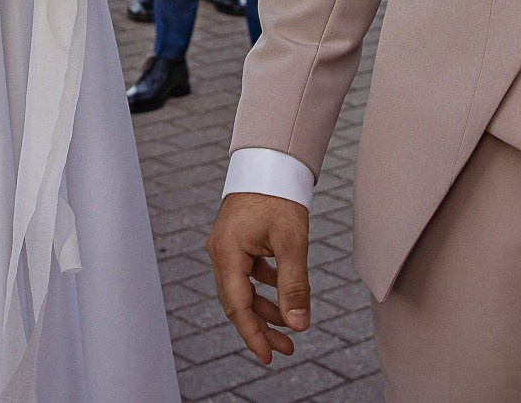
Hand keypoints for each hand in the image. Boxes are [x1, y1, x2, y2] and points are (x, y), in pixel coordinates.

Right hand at [209, 191, 310, 362]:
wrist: (270, 164)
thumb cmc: (279, 198)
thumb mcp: (292, 243)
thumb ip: (294, 285)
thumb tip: (299, 324)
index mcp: (228, 253)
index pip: (237, 306)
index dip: (253, 334)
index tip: (269, 356)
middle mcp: (221, 253)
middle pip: (237, 302)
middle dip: (261, 328)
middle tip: (286, 349)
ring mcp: (226, 247)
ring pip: (242, 291)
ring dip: (265, 310)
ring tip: (290, 328)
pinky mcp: (235, 242)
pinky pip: (246, 275)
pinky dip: (264, 289)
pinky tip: (282, 293)